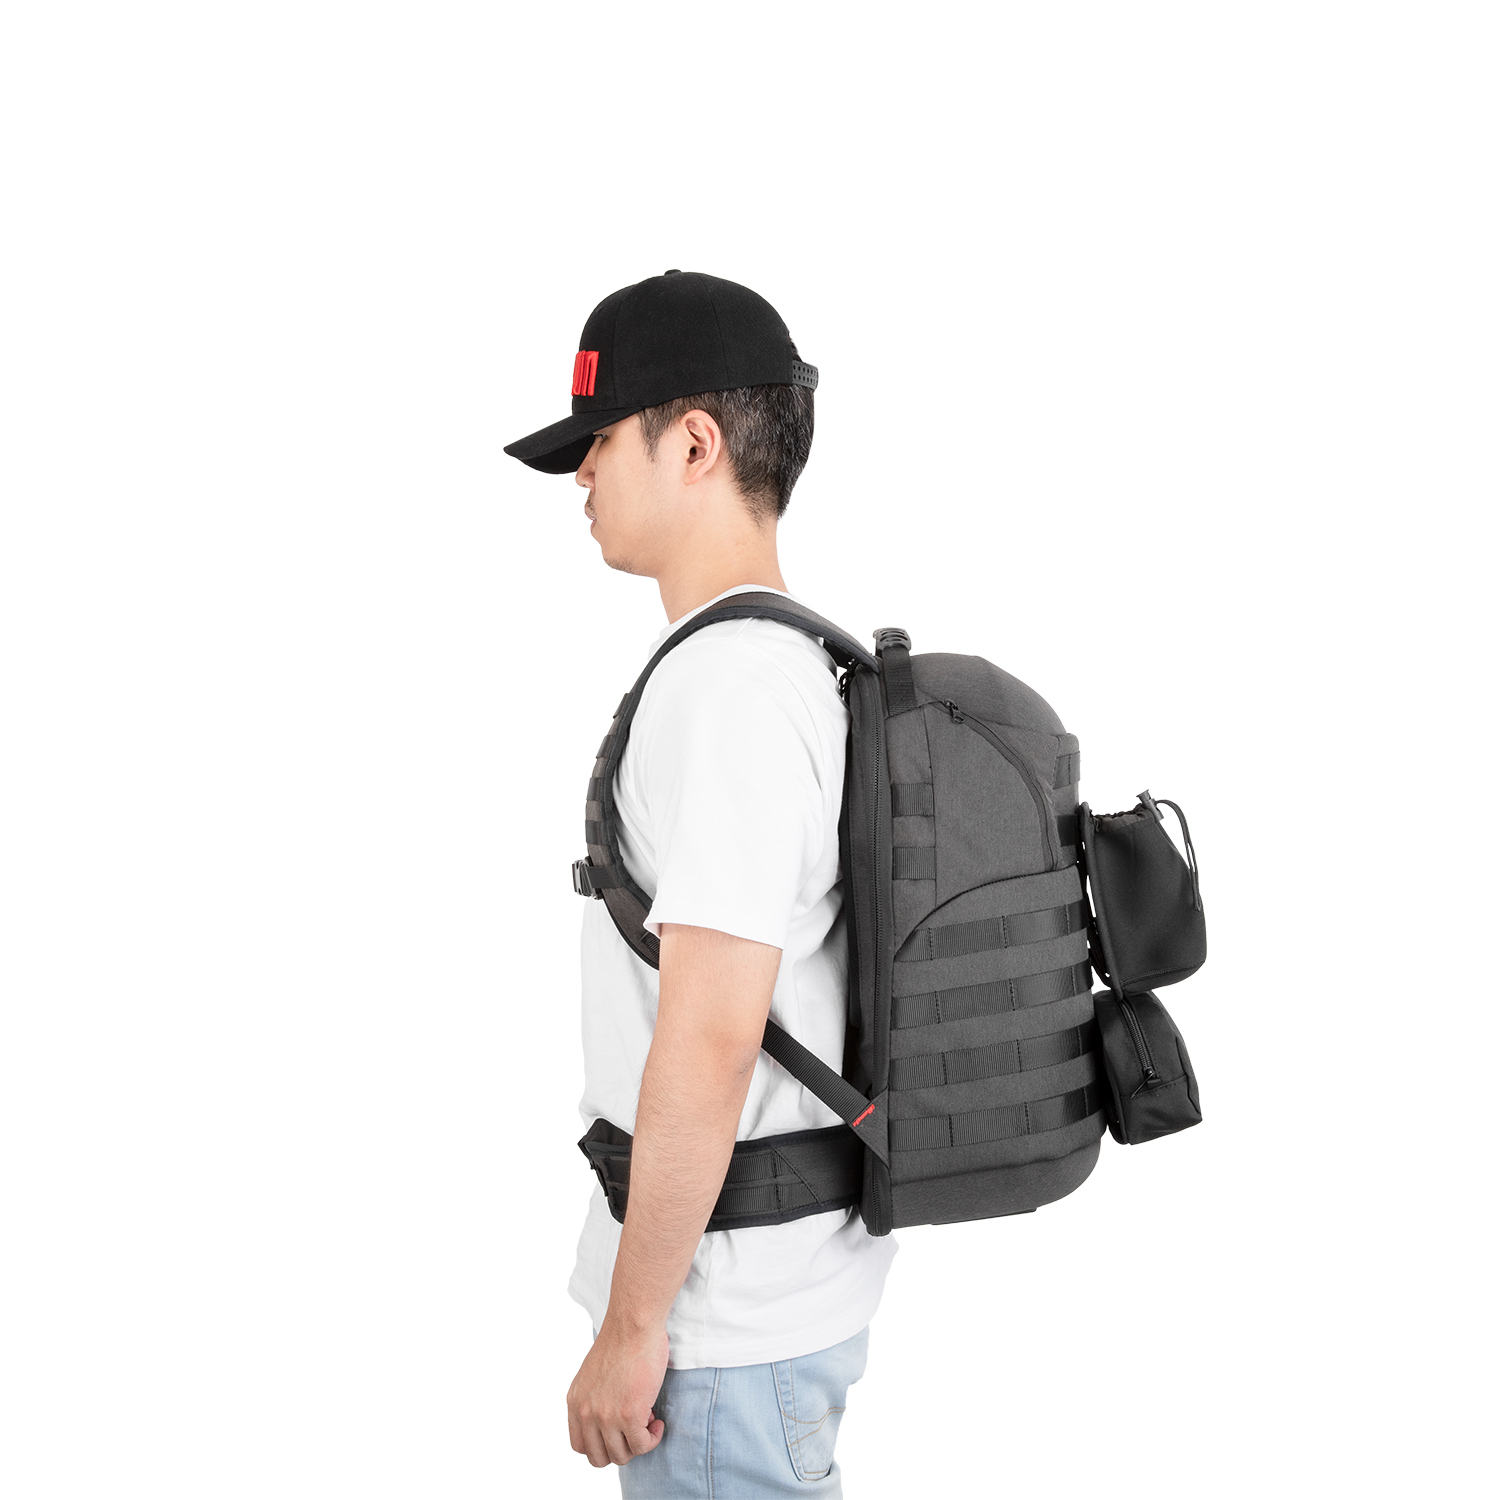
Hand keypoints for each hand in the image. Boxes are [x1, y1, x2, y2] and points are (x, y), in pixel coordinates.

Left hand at [567, 1318, 668, 1467]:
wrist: (634, 1323)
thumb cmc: (622, 1339)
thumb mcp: (594, 1373)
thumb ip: (594, 1398)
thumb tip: (611, 1419)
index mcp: (575, 1401)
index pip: (580, 1446)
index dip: (602, 1443)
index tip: (618, 1429)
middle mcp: (586, 1413)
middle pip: (598, 1457)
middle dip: (620, 1448)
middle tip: (635, 1427)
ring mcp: (606, 1416)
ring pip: (621, 1456)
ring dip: (638, 1442)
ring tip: (648, 1418)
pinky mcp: (629, 1415)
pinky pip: (642, 1445)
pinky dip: (653, 1438)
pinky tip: (658, 1421)